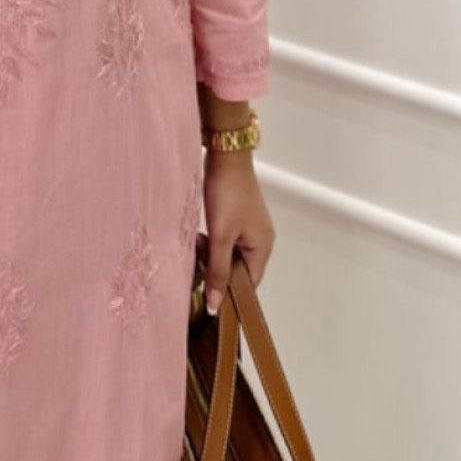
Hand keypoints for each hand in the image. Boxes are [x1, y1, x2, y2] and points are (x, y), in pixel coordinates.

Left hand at [200, 151, 274, 309]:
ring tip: (197, 243)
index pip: (249, 283)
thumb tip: (217, 304)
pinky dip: (213, 241)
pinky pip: (226, 239)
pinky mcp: (239, 216)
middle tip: (198, 261)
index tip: (207, 293)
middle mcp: (261, 239)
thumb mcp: (220, 236)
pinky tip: (200, 234)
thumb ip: (218, 270)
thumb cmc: (227, 195)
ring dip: (212, 254)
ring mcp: (250, 227)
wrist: (226, 156)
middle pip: (239, 268)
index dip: (229, 291)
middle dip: (217, 268)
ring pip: (230, 253)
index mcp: (263, 247)